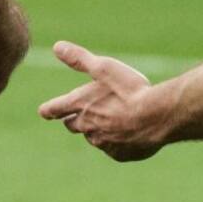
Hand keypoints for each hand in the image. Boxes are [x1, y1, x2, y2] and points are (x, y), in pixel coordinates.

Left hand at [38, 41, 164, 160]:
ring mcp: (104, 143)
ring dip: (97, 130)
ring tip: (112, 120)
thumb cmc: (130, 90)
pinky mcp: (120, 155)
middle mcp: (88, 127)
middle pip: (73, 126)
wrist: (158, 116)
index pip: (55, 109)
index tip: (44, 111)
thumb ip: (79, 58)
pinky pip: (113, 149)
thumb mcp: (103, 67)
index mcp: (80, 105)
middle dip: (74, 120)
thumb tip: (56, 46)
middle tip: (79, 115)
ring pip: (94, 138)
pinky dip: (117, 142)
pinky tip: (128, 133)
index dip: (49, 109)